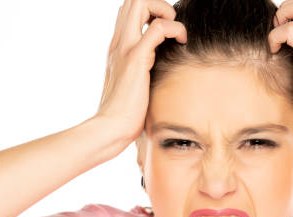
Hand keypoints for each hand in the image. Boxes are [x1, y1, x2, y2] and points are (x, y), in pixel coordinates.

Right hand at [95, 0, 186, 145]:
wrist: (110, 129)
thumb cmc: (124, 115)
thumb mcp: (131, 87)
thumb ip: (140, 74)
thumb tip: (155, 78)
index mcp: (117, 48)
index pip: (127, 12)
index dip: (149, 11)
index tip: (165, 31)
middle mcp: (118, 43)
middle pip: (131, 0)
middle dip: (157, 5)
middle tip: (171, 26)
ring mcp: (125, 49)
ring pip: (140, 3)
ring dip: (164, 10)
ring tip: (176, 32)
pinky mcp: (135, 59)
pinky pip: (157, 28)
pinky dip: (174, 28)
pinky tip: (182, 41)